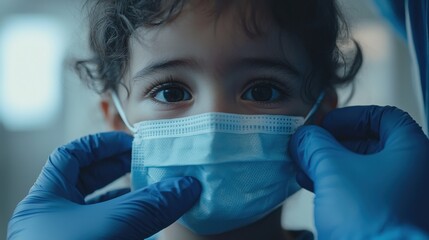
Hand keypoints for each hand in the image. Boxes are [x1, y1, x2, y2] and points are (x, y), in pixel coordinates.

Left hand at [7, 132, 200, 239]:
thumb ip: (150, 205)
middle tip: (147, 165)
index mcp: (44, 201)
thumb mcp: (111, 226)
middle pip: (84, 180)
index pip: (70, 156)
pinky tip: (150, 226)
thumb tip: (187, 185)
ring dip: (127, 199)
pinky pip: (109, 233)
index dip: (101, 144)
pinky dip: (130, 226)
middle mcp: (53, 220)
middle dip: (118, 170)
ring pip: (98, 210)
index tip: (132, 144)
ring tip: (153, 191)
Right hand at [289, 106, 428, 238]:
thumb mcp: (332, 169)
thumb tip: (304, 136)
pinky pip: (358, 188)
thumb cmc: (369, 218)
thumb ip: (315, 145)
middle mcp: (411, 172)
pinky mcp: (383, 213)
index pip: (384, 116)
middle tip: (311, 144)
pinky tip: (310, 182)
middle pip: (369, 142)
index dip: (351, 116)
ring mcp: (399, 194)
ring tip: (305, 163)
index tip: (328, 123)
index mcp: (411, 152)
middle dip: (333, 142)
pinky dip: (334, 182)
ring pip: (360, 167)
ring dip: (329, 162)